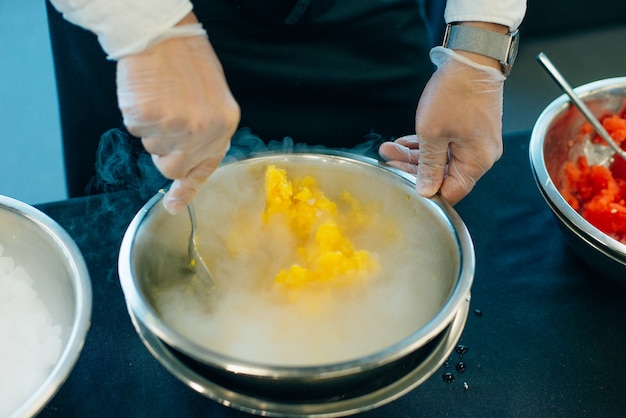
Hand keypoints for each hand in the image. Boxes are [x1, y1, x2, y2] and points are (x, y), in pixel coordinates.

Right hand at [116, 13, 239, 213]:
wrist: (163, 33)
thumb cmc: (187, 61)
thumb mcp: (212, 98)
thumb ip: (205, 132)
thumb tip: (187, 165)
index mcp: (224, 126)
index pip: (205, 168)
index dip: (187, 188)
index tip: (173, 205)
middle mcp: (204, 132)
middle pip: (172, 167)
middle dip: (164, 151)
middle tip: (165, 120)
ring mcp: (176, 127)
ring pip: (152, 149)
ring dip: (151, 130)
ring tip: (159, 99)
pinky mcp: (149, 118)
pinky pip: (136, 130)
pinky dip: (136, 115)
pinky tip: (147, 94)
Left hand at [379, 46, 505, 204]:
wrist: (472, 58)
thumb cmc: (456, 92)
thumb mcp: (433, 133)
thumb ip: (429, 165)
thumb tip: (427, 191)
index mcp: (477, 161)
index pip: (451, 192)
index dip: (426, 191)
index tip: (403, 182)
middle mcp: (481, 155)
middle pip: (443, 175)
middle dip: (412, 167)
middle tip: (388, 157)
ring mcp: (476, 141)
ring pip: (441, 159)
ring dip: (415, 154)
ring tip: (390, 147)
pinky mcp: (470, 129)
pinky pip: (446, 145)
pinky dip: (427, 144)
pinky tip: (406, 141)